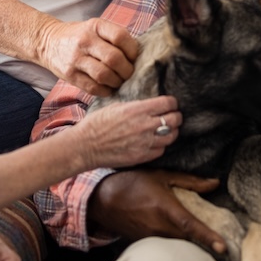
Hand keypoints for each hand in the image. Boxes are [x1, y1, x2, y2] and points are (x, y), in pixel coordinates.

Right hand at [37, 17, 139, 96]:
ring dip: (117, 82)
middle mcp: (85, 41)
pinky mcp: (70, 75)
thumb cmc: (80, 36)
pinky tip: (109, 88)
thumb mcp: (96, 28)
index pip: (120, 37)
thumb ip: (114, 38)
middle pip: (114, 59)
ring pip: (104, 75)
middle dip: (127, 70)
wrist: (48, 42)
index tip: (134, 57)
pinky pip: (93, 87)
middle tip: (129, 73)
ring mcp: (76, 59)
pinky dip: (106, 91)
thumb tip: (138, 57)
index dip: (132, 50)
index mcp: (96, 26)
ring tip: (119, 81)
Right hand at [67, 95, 182, 169]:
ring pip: (172, 136)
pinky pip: (161, 150)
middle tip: (172, 117)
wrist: (85, 146)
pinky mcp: (141, 157)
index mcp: (138, 110)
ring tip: (166, 130)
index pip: (168, 103)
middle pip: (175, 119)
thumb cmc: (96, 124)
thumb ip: (137, 106)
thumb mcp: (117, 106)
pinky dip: (161, 146)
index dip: (172, 103)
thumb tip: (151, 106)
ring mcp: (145, 142)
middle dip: (175, 116)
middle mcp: (145, 125)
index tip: (170, 104)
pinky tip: (154, 142)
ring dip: (171, 132)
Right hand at [88, 169, 226, 254]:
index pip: (190, 225)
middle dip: (204, 239)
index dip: (207, 237)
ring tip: (199, 234)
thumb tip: (215, 183)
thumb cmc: (134, 183)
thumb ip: (190, 182)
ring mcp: (151, 238)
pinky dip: (175, 240)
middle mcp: (159, 227)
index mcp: (165, 208)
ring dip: (189, 240)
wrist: (103, 199)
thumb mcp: (162, 176)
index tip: (223, 248)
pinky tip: (177, 232)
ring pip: (178, 243)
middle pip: (188, 239)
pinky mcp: (145, 244)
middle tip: (218, 236)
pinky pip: (166, 244)